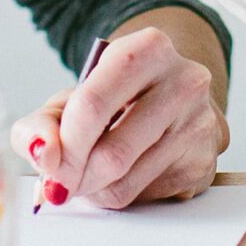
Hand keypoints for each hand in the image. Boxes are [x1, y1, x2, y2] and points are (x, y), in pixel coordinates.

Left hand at [12, 26, 227, 209]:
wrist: (174, 97)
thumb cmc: (117, 95)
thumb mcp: (73, 96)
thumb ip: (43, 122)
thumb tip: (42, 153)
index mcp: (149, 49)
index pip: (92, 105)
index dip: (64, 144)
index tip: (49, 163)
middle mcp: (183, 83)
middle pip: (112, 153)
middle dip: (76, 175)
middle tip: (61, 180)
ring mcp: (199, 125)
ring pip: (126, 182)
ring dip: (94, 189)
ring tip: (88, 174)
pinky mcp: (204, 163)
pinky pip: (145, 197)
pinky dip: (119, 194)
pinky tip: (120, 174)